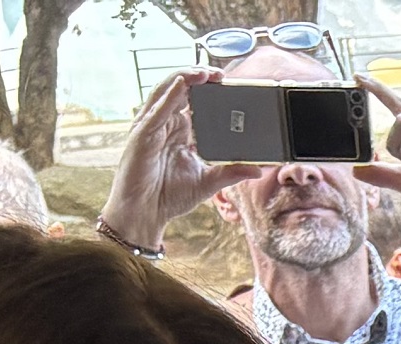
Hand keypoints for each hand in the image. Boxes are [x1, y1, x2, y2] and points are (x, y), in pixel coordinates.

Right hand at [103, 69, 261, 250]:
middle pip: (180, 89)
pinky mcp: (142, 135)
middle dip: (199, 77)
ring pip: (166, 91)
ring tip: (203, 72)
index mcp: (179, 130)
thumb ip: (231, 172)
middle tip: (220, 74)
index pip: (193, 100)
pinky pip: (156, 111)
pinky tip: (182, 84)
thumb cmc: (169, 196)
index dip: (208, 88)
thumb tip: (258, 168)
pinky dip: (170, 96)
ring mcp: (152, 127)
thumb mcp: (208, 182)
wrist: (146, 214)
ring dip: (185, 78)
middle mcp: (165, 123)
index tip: (227, 83)